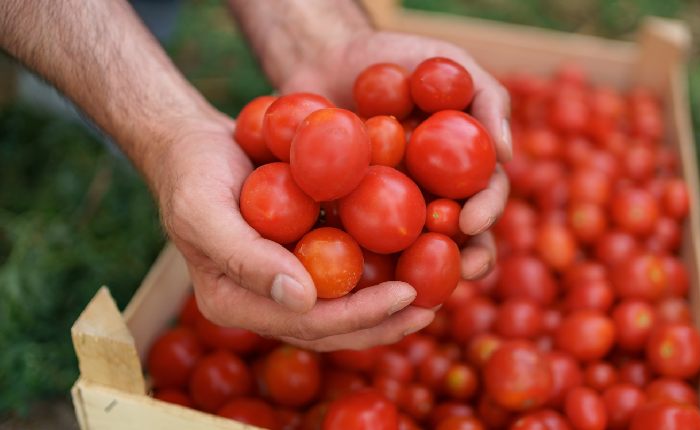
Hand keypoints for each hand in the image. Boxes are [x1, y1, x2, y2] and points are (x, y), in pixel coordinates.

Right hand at [156, 113, 433, 350]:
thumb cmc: (192, 173)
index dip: (358, 316)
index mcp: (237, 304)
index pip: (306, 324)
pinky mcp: (304, 255)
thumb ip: (246, 258)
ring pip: (345, 304)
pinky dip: (381, 265)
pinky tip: (419, 254)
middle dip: (385, 321)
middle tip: (432, 306)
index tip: (405, 295)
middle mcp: (267, 301)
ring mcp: (287, 279)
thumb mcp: (205, 211)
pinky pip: (347, 269)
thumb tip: (305, 300)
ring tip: (438, 292)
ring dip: (390, 304)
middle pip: (333, 326)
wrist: (194, 143)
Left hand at [280, 30, 510, 279]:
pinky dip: (359, 263)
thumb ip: (486, 97)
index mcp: (462, 169)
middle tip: (459, 271)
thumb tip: (507, 151)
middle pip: (456, 239)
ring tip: (413, 290)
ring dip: (418, 275)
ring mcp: (390, 211)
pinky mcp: (347, 217)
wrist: (328, 57)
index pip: (484, 197)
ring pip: (410, 254)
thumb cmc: (398, 56)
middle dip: (464, 259)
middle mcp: (432, 196)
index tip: (472, 220)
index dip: (486, 213)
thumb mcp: (448, 62)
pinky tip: (353, 280)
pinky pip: (354, 244)